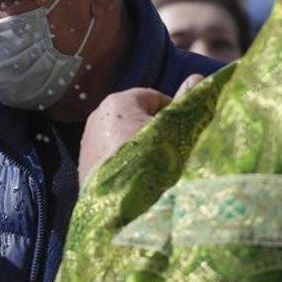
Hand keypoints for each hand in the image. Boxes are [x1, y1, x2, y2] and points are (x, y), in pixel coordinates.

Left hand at [78, 77, 203, 186]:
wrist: (119, 205)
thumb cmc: (151, 161)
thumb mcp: (174, 130)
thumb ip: (186, 102)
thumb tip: (198, 76)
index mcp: (119, 101)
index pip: (154, 97)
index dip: (173, 112)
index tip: (182, 132)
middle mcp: (98, 115)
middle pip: (137, 116)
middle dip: (154, 130)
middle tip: (170, 151)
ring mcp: (88, 140)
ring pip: (123, 135)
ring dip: (139, 147)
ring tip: (153, 168)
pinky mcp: (84, 163)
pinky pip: (111, 154)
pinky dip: (124, 162)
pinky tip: (135, 179)